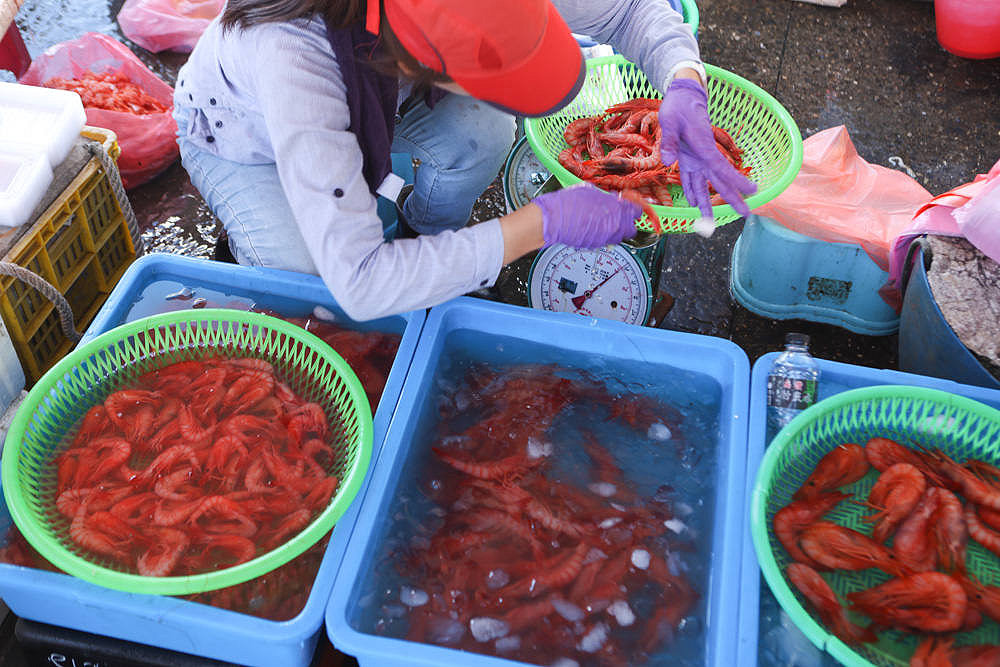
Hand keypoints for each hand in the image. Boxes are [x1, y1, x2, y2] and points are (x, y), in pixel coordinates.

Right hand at [533, 183, 639, 248]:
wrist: (553, 220)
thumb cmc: (567, 203)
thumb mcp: (590, 191)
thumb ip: (606, 197)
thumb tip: (611, 199)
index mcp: (616, 208)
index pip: (637, 210)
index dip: (634, 207)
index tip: (631, 205)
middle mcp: (614, 225)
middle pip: (632, 228)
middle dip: (628, 221)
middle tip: (620, 214)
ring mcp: (605, 237)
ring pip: (620, 236)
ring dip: (617, 229)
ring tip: (606, 221)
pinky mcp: (596, 244)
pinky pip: (607, 240)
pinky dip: (605, 234)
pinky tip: (595, 226)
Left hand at [658, 78, 756, 218]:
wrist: (682, 96)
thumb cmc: (678, 106)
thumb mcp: (670, 121)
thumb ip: (670, 141)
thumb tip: (669, 162)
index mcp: (703, 146)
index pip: (721, 167)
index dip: (736, 180)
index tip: (752, 190)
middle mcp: (703, 155)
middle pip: (720, 180)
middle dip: (733, 197)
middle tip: (746, 213)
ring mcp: (696, 158)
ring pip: (705, 184)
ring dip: (709, 203)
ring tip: (712, 222)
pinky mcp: (688, 158)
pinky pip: (691, 179)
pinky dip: (693, 191)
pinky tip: (694, 204)